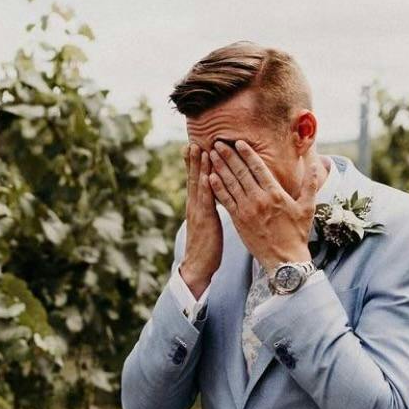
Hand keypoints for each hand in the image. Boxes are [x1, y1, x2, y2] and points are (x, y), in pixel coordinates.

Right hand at [179, 142, 223, 296]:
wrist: (197, 267)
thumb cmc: (206, 249)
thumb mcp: (208, 226)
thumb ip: (209, 213)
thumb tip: (216, 202)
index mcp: (196, 208)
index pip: (195, 182)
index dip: (194, 165)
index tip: (193, 147)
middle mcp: (195, 207)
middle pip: (193, 178)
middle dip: (193, 160)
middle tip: (192, 141)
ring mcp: (198, 212)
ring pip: (198, 184)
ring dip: (198, 166)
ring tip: (198, 148)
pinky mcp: (205, 220)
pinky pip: (206, 199)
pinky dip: (205, 185)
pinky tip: (206, 173)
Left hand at [207, 141, 320, 272]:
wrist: (285, 260)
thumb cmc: (297, 234)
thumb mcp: (308, 207)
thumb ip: (310, 184)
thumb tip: (315, 164)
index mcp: (275, 194)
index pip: (258, 168)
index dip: (247, 154)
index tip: (238, 142)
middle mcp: (259, 200)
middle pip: (241, 172)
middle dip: (228, 156)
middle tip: (217, 142)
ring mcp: (247, 211)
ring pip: (231, 184)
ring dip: (220, 168)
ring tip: (211, 155)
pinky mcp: (238, 221)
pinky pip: (226, 201)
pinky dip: (217, 188)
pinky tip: (209, 177)